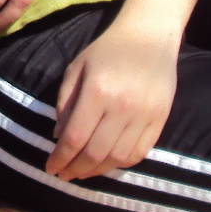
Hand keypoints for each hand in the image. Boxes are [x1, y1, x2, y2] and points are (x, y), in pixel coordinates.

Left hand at [47, 21, 179, 181]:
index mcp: (97, 91)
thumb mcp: (76, 69)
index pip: (74, 137)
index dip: (60, 158)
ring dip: (97, 170)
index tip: (50, 168)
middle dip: (75, 169)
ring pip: (117, 157)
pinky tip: (107, 163)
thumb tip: (59, 137)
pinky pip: (140, 152)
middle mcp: (122, 106)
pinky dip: (121, 163)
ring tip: (83, 172)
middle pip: (95, 152)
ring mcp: (144, 115)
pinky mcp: (160, 119)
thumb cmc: (107, 50)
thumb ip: (65, 103)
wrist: (149, 36)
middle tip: (64, 174)